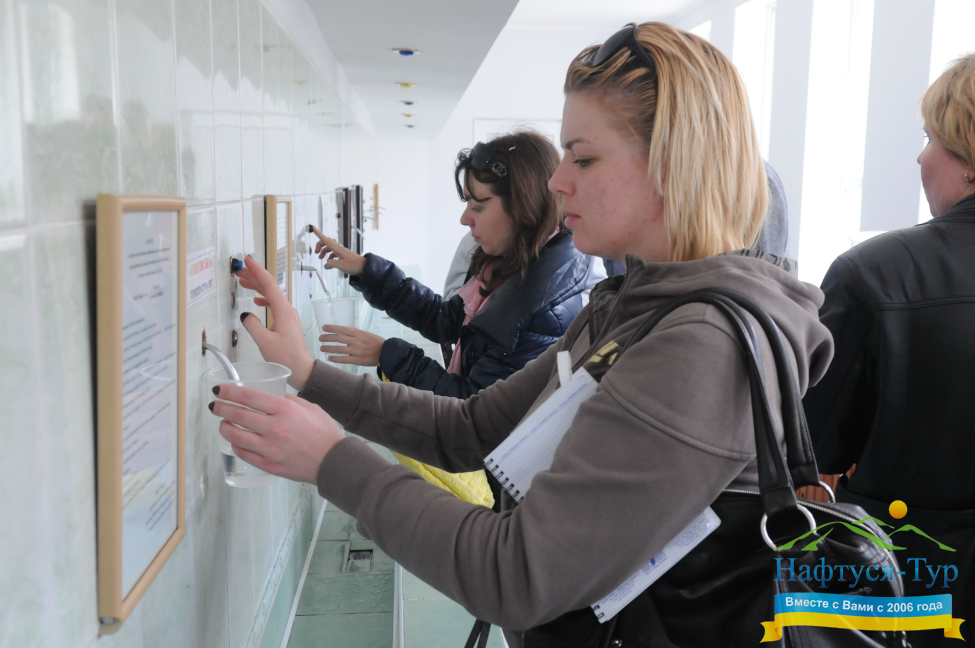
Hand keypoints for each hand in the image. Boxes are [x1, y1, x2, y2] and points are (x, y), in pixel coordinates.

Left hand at [210, 385, 343, 483]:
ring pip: (235, 435)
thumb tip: (269, 394)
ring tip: (224, 422)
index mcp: (285, 410)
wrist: (334, 462)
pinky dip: (235, 444)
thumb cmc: (325, 433)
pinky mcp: (268, 465)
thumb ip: (288, 400)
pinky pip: (243, 452)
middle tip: (215, 405)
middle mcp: (275, 428)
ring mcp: (270, 448)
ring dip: (224, 426)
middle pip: (237, 415)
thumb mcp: (310, 407)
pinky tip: (236, 439)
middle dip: (221, 407)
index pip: (248, 397)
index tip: (220, 390)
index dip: (229, 392)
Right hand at [234, 255, 314, 389]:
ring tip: (243, 281)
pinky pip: (274, 304)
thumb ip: (252, 326)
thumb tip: (245, 314)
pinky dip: (263, 298)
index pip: (269, 285)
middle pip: (269, 287)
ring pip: (271, 295)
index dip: (257, 270)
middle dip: (254, 276)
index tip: (247, 259)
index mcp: (283, 311)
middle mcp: (287, 309)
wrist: (301, 369)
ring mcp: (287, 315)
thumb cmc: (285, 357)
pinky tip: (256, 300)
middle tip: (239, 269)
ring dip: (257, 286)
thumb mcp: (264, 342)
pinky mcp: (286, 322)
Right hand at [311, 226, 366, 274]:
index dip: (319, 234)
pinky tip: (330, 263)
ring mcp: (341, 252)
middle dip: (320, 245)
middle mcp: (339, 249)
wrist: (364, 267)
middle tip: (316, 252)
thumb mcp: (341, 265)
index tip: (313, 228)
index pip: (326, 240)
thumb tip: (325, 264)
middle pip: (327, 242)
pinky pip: (334, 254)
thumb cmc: (354, 265)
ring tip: (321, 258)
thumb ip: (331, 264)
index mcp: (338, 249)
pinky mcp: (343, 256)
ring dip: (324, 252)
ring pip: (330, 248)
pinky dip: (330, 257)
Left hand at [320, 325, 384, 365]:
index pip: (341, 329)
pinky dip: (335, 358)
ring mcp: (355, 351)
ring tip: (322, 348)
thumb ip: (355, 334)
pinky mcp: (357, 360)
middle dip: (327, 338)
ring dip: (329, 348)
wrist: (385, 352)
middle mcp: (355, 341)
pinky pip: (343, 359)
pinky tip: (329, 358)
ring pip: (338, 349)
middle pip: (338, 338)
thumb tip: (343, 334)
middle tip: (320, 338)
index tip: (323, 327)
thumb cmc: (375, 342)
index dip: (331, 328)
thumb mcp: (365, 334)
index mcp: (357, 333)